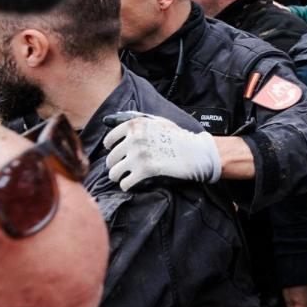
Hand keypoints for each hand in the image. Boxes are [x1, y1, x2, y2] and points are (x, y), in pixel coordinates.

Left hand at [103, 111, 221, 190]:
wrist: (196, 152)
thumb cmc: (178, 136)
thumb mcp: (158, 121)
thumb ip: (137, 120)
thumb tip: (109, 120)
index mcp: (136, 125)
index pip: (110, 139)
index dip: (110, 147)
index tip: (114, 152)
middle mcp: (135, 138)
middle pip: (111, 158)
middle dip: (115, 165)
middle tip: (122, 169)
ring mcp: (139, 155)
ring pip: (114, 172)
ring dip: (118, 176)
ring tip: (124, 178)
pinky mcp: (145, 170)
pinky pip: (125, 183)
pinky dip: (126, 185)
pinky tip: (131, 184)